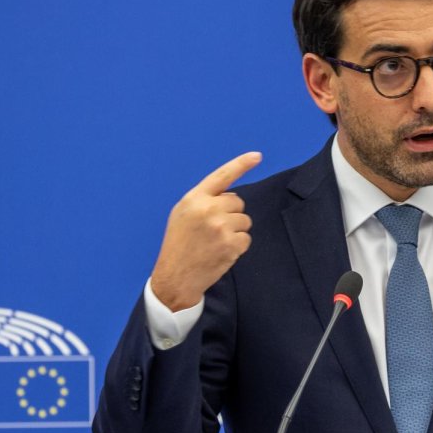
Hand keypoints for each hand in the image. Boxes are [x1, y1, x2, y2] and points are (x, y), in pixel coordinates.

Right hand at [150, 152, 262, 311]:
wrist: (175, 276)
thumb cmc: (178, 244)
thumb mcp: (182, 214)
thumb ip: (203, 200)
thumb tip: (228, 196)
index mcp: (194, 199)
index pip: (222, 176)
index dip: (241, 164)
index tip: (257, 156)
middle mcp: (209, 209)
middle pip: (238, 202)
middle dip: (231, 214)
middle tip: (213, 229)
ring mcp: (221, 227)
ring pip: (244, 220)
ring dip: (235, 230)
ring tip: (216, 241)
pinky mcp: (231, 245)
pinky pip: (246, 238)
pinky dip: (238, 246)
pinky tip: (221, 252)